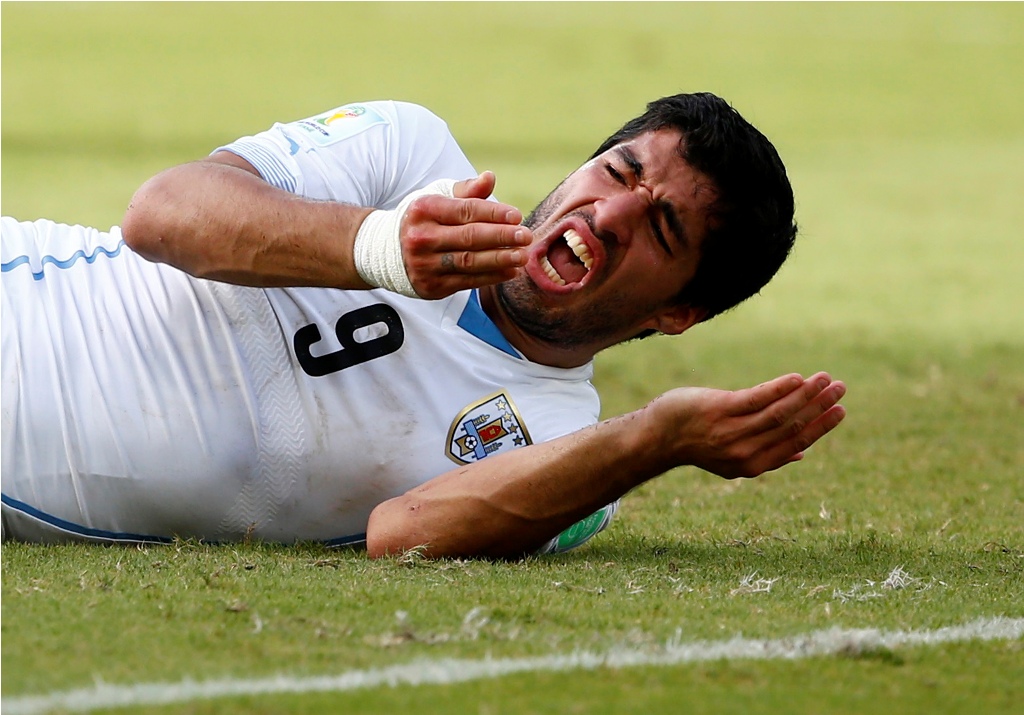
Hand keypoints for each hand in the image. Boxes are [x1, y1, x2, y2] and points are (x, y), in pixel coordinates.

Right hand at [400, 172, 531, 298]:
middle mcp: (421, 237)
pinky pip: (467, 281)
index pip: (465, 210)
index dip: (494, 213)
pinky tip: (510, 271)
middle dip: (502, 237)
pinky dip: (492, 277)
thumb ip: (466, 190)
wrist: (389, 251)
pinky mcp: (432, 286)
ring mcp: (425, 264)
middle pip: (470, 237)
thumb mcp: (438, 198)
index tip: (517, 216)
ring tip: (523, 256)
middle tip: (526, 236)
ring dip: (501, 259)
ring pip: (470, 262)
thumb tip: (490, 177)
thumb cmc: (423, 220)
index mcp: (424, 209)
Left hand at [645, 372, 846, 478]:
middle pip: (792, 427)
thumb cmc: (700, 441)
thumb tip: (801, 455)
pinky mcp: (719, 410)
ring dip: (806, 394)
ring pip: (778, 413)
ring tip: (825, 378)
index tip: (840, 410)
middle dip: (820, 407)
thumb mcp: (733, 457)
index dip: (821, 427)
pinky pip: (756, 399)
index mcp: (753, 465)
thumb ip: (767, 455)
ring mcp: (731, 431)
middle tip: (840, 388)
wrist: (659, 435)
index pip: (796, 444)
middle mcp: (744, 452)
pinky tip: (796, 378)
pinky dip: (779, 389)